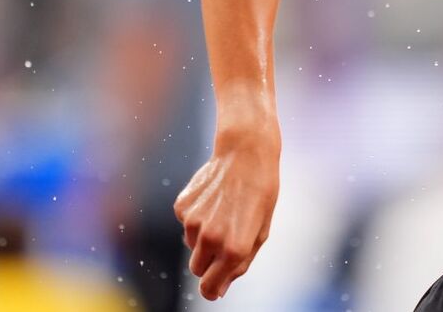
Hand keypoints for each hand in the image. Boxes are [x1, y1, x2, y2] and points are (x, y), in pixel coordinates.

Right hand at [174, 126, 279, 299]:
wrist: (245, 153)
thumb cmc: (259, 193)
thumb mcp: (260, 232)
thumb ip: (240, 265)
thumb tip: (219, 290)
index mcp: (234, 249)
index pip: (210, 288)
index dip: (212, 289)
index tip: (215, 286)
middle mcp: (210, 238)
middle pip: (197, 269)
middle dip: (209, 262)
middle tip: (225, 240)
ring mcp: (192, 222)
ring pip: (191, 246)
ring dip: (204, 237)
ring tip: (224, 211)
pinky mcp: (182, 206)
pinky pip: (186, 224)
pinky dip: (197, 217)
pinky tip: (213, 198)